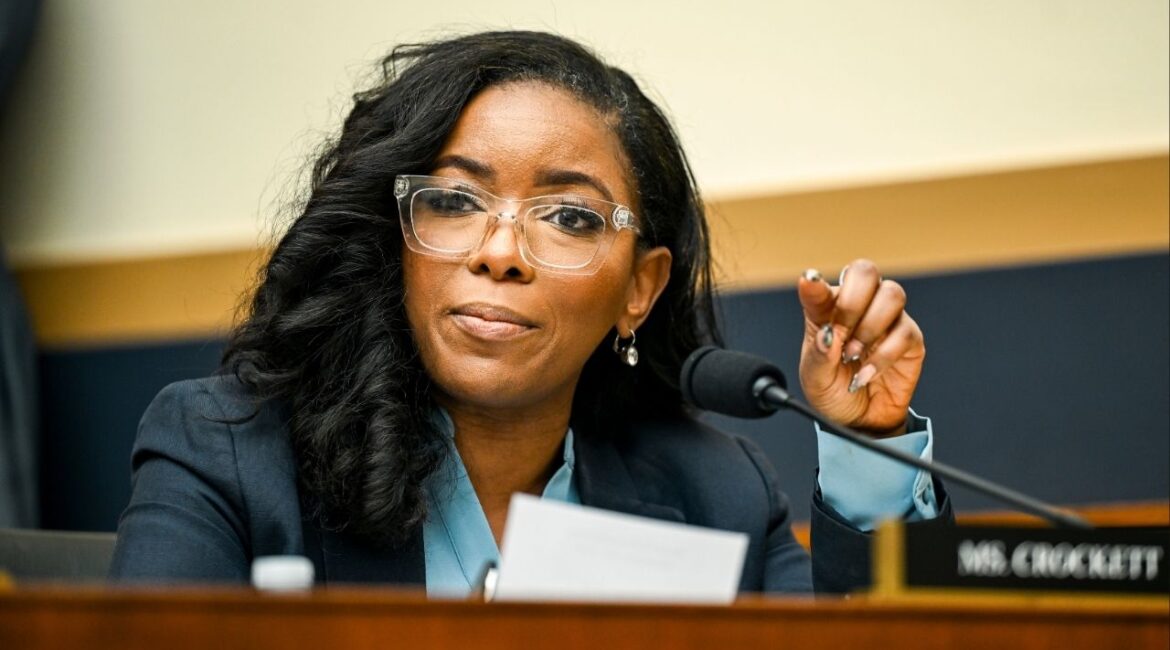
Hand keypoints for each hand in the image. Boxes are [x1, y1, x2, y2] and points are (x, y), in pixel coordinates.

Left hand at [796, 259, 924, 436]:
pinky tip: (866, 374)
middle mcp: (859, 308)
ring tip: (853, 355)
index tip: (808, 282)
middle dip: (852, 301)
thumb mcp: (815, 379)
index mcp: (828, 310)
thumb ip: (818, 355)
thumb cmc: (834, 391)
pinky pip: (904, 332)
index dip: (815, 283)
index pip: (822, 287)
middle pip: (866, 272)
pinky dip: (882, 356)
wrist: (860, 421)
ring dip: (870, 326)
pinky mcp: (909, 339)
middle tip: (840, 332)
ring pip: (892, 294)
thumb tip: (826, 334)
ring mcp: (887, 320)